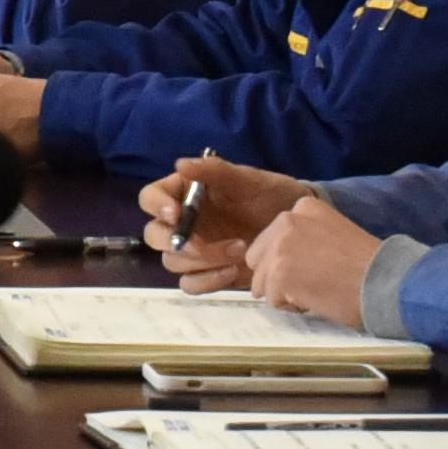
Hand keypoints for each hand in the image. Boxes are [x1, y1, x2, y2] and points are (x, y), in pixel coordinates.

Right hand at [143, 157, 304, 279]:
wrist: (297, 228)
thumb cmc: (271, 196)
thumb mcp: (249, 180)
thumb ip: (216, 171)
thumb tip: (180, 164)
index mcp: (184, 193)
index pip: (151, 197)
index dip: (156, 205)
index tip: (175, 213)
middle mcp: (182, 223)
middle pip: (154, 235)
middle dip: (174, 241)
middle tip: (201, 244)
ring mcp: (194, 251)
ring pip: (172, 262)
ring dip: (199, 261)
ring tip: (238, 251)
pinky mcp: (208, 273)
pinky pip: (191, 284)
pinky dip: (207, 281)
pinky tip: (233, 271)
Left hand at [236, 195, 385, 326]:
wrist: (386, 282)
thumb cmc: (367, 265)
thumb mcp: (332, 233)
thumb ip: (304, 237)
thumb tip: (278, 259)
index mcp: (302, 208)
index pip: (271, 240)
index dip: (287, 260)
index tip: (316, 267)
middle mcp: (287, 220)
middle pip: (258, 259)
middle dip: (276, 277)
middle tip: (310, 283)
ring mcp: (280, 247)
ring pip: (262, 282)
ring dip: (284, 294)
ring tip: (316, 292)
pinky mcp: (279, 273)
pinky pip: (272, 299)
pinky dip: (291, 307)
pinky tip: (315, 300)